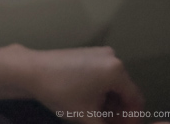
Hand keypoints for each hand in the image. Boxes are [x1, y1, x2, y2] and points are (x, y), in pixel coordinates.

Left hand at [17, 46, 143, 119]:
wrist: (33, 70)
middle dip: (121, 112)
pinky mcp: (88, 53)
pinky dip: (102, 91)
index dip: (132, 119)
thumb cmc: (62, 92)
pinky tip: (91, 103)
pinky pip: (104, 75)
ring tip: (99, 118)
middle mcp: (112, 57)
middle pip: (126, 91)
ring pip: (114, 84)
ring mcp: (100, 52)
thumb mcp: (88, 118)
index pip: (136, 100)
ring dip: (111, 103)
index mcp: (116, 70)